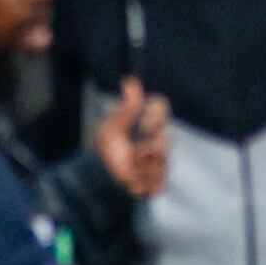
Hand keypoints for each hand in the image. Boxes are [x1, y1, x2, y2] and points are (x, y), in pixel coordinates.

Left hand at [95, 75, 173, 196]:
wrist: (100, 179)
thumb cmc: (106, 149)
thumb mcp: (112, 128)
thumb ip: (126, 109)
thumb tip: (129, 81)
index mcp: (145, 120)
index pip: (160, 106)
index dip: (155, 116)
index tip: (144, 126)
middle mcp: (157, 138)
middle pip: (166, 139)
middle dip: (146, 150)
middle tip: (131, 156)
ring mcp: (161, 160)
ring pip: (162, 161)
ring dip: (141, 168)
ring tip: (127, 173)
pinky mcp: (159, 179)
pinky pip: (159, 180)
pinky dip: (143, 182)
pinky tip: (132, 183)